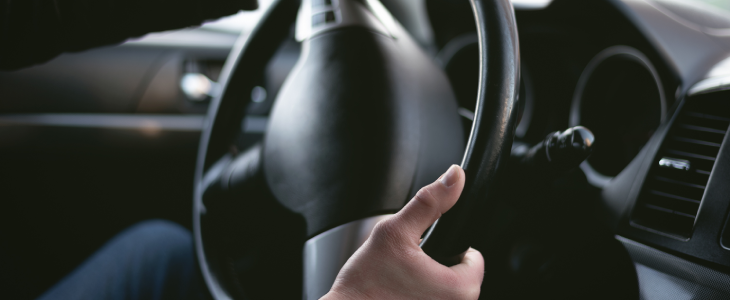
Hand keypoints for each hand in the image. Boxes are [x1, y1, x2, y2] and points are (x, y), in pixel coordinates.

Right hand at [321, 165, 483, 299]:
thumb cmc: (366, 284)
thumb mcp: (395, 231)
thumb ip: (429, 202)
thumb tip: (454, 177)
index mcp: (459, 289)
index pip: (475, 257)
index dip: (449, 245)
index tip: (426, 249)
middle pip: (461, 274)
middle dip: (438, 263)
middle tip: (408, 264)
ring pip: (446, 289)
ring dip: (429, 280)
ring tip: (402, 279)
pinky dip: (420, 294)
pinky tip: (400, 292)